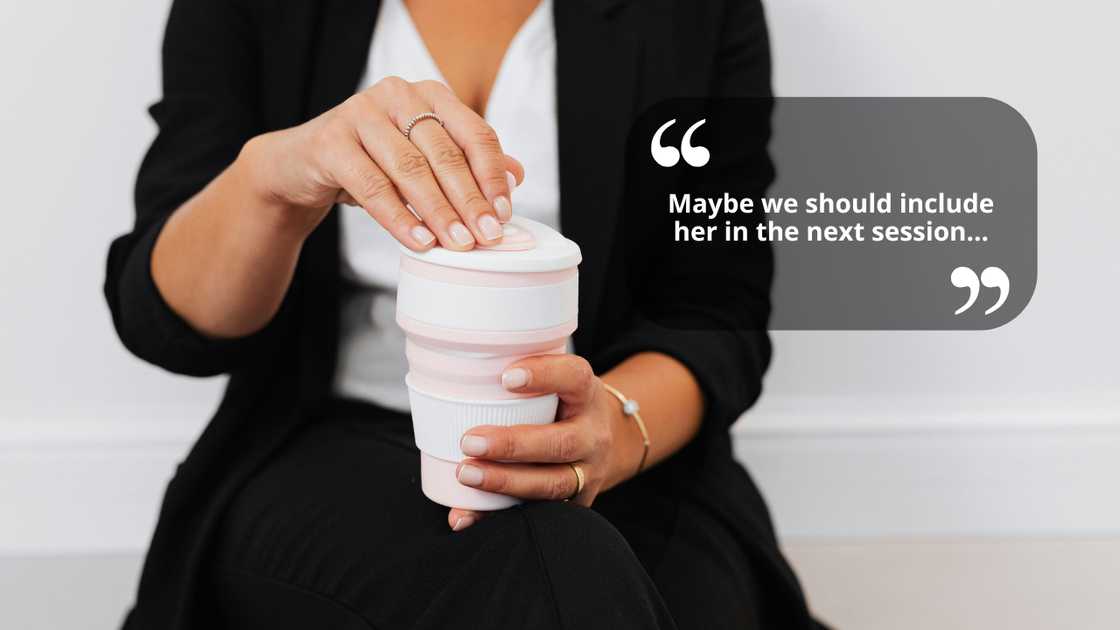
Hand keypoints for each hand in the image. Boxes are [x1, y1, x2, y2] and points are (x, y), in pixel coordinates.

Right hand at [239, 76, 522, 249]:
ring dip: (438, 212)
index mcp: (429, 95)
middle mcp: (397, 95)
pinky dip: (399, 218)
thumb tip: (517, 175)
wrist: (300, 166)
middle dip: (470, 200)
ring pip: (410, 169)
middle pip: (445, 153)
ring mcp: (360, 113)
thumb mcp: (422, 161)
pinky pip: (372, 186)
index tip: (504, 214)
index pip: (475, 133)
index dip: (492, 176)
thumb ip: (467, 163)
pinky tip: (420, 242)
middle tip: (487, 237)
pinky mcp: (330, 141)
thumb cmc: (371, 163)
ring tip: (459, 245)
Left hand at [446, 354, 642, 531]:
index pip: (574, 378)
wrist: (603, 439)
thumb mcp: (557, 381)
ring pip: (552, 483)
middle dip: (513, 445)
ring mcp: (587, 473)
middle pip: (561, 443)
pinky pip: (536, 513)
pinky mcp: (573, 502)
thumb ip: (524, 377)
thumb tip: (457, 371)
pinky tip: (465, 515)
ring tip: (466, 474)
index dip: (544, 376)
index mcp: (587, 394)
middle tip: (469, 442)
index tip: (506, 378)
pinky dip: (496, 517)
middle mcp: (593, 435)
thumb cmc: (563, 404)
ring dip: (505, 481)